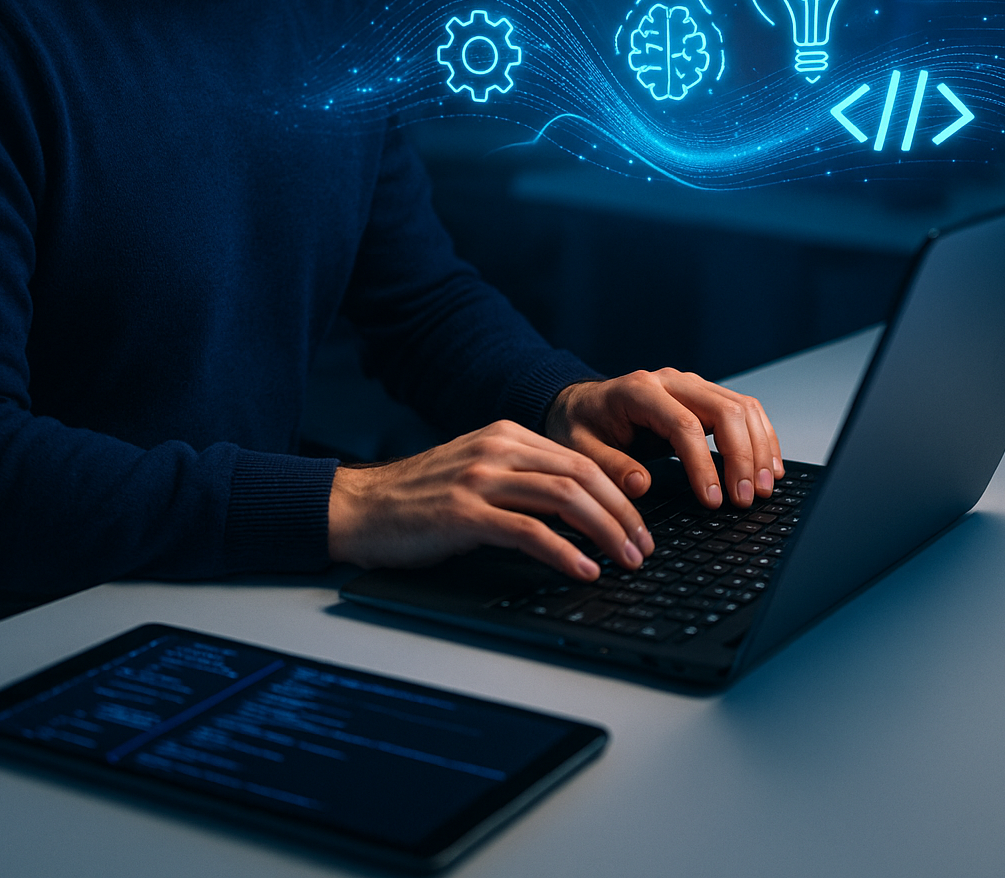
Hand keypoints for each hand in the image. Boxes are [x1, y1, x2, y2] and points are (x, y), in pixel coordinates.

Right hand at [326, 420, 654, 580]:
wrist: (360, 508)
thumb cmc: (418, 499)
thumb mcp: (476, 473)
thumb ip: (521, 480)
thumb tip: (578, 512)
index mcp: (505, 435)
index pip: (580, 459)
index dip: (618, 492)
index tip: (639, 524)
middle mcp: (497, 449)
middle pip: (581, 474)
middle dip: (622, 513)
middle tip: (644, 547)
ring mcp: (480, 478)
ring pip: (564, 497)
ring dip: (605, 531)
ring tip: (626, 560)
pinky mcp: (464, 513)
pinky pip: (528, 530)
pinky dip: (564, 551)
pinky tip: (584, 568)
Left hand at [546, 370, 782, 509]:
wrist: (581, 405)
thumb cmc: (580, 427)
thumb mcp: (579, 449)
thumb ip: (608, 466)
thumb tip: (641, 485)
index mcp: (639, 390)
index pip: (684, 425)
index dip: (704, 464)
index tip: (714, 501)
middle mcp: (671, 381)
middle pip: (724, 411)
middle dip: (742, 458)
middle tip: (747, 500)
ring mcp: (691, 385)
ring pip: (742, 407)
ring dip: (759, 449)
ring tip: (764, 489)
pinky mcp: (704, 397)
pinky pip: (744, 410)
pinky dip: (761, 437)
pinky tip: (769, 466)